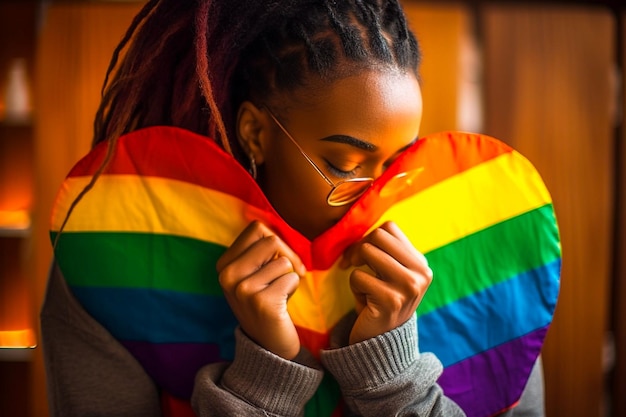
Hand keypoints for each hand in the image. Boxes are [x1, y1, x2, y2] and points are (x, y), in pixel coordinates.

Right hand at [216, 220, 305, 358]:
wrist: (268, 344)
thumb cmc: (268, 300)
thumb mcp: (255, 273)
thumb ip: (262, 249)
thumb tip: (281, 226)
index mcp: (224, 264)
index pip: (257, 228)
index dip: (277, 241)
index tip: (281, 260)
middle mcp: (227, 275)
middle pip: (271, 240)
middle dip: (287, 257)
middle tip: (284, 278)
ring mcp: (242, 289)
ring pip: (284, 261)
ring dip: (290, 277)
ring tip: (278, 294)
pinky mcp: (261, 302)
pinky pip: (291, 278)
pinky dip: (293, 288)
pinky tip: (282, 305)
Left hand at [340, 221, 432, 343]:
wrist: (384, 344)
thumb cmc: (381, 302)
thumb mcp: (391, 275)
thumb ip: (385, 252)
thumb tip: (359, 228)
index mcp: (420, 263)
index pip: (389, 228)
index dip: (369, 238)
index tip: (361, 255)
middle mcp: (420, 273)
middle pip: (378, 235)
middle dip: (359, 248)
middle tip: (353, 264)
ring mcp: (408, 286)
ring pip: (367, 251)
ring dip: (357, 269)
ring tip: (363, 287)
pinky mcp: (391, 300)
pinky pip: (358, 277)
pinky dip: (355, 288)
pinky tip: (364, 303)